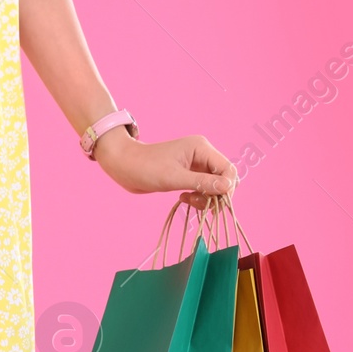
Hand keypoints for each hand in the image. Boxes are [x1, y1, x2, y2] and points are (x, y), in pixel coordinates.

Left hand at [94, 132, 237, 207]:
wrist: (125, 166)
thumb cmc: (146, 168)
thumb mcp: (174, 178)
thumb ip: (201, 183)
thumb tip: (227, 187)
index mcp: (202, 148)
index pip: (228, 169)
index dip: (226, 187)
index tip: (214, 202)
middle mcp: (202, 154)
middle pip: (224, 178)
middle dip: (215, 195)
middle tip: (197, 203)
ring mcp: (196, 164)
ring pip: (214, 186)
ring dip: (206, 198)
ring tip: (187, 201)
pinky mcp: (188, 174)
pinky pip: (203, 188)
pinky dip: (198, 197)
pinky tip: (184, 198)